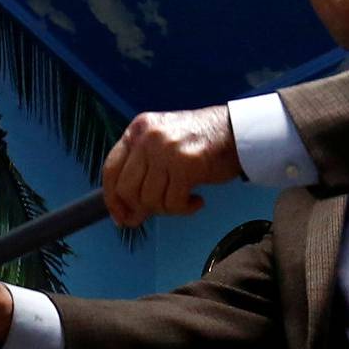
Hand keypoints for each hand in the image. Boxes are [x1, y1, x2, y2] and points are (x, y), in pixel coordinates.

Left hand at [101, 104, 241, 226]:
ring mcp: (166, 150)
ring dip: (167, 209)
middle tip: (159, 212)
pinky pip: (173, 202)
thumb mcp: (164, 145)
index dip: (112, 199)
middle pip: (127, 189)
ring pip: (150, 199)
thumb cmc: (202, 143)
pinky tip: (196, 201)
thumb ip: (144, 171)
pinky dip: (184, 209)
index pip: (110, 170)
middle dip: (142, 208)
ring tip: (183, 201)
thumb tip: (129, 213)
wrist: (237, 132)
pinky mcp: (186, 165)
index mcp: (137, 130)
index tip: (121, 217)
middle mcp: (147, 138)